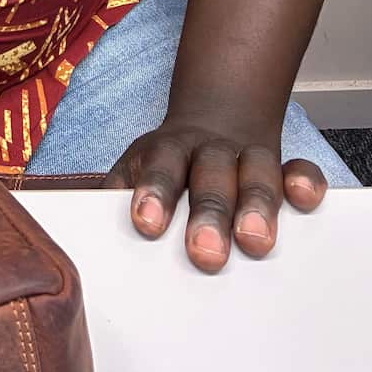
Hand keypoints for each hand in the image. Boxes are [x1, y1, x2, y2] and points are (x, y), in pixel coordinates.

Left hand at [103, 117, 327, 271]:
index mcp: (166, 153)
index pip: (158, 170)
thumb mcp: (136, 169)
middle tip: (203, 254)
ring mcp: (248, 156)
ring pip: (256, 175)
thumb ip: (112, 197)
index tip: (146, 224)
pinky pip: (299, 170)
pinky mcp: (282, 166)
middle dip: (208, 215)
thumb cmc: (168, 162)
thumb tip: (66, 226)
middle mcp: (209, 153)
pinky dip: (304, 183)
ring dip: (256, 206)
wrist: (214, 117)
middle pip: (209, 179)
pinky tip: (305, 200)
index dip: (153, 194)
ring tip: (255, 242)